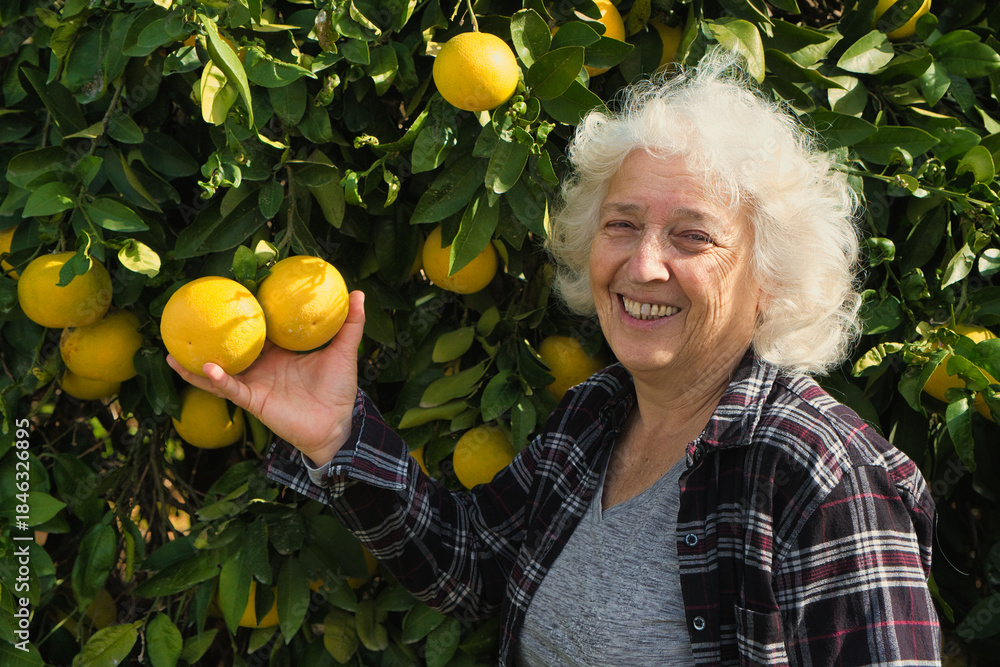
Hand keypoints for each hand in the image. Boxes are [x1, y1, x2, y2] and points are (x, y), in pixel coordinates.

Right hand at [166, 290, 365, 466]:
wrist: (338, 424)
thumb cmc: (339, 389)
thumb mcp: (344, 352)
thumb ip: (350, 324)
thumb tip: (359, 294)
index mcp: (279, 353)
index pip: (258, 329)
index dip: (245, 312)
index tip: (232, 291)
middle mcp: (262, 366)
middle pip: (232, 348)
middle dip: (211, 335)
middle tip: (191, 313)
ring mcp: (254, 383)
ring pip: (219, 371)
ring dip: (194, 362)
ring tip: (171, 349)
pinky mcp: (253, 400)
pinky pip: (230, 389)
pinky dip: (216, 380)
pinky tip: (203, 367)